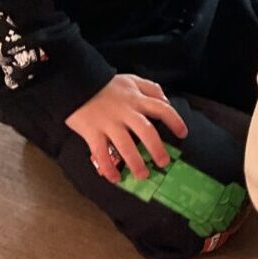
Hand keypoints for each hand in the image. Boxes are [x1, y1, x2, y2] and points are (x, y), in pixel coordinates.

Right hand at [65, 75, 187, 181]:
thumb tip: (166, 101)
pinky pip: (101, 153)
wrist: (74, 82)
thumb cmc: (105, 84)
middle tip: (164, 163)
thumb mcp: (131, 80)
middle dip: (157, 149)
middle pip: (146, 132)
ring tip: (143, 175)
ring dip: (136, 163)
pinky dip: (108, 168)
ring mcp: (108, 123)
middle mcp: (125, 113)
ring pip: (126, 146)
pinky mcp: (92, 132)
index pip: (162, 109)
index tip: (182, 134)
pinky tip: (115, 178)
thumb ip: (151, 88)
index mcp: (137, 100)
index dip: (175, 122)